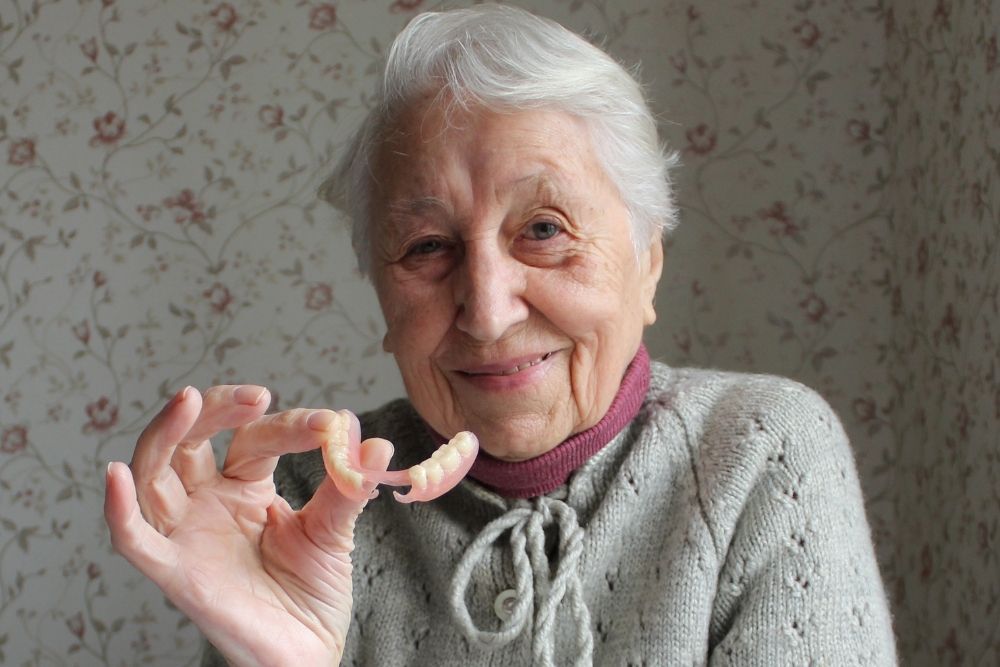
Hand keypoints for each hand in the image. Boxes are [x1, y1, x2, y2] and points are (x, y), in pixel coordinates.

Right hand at [104, 385, 390, 665]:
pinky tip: (114, 476)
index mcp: (243, 487)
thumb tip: (376, 444)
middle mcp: (206, 503)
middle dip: (215, 409)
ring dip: (164, 433)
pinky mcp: (176, 573)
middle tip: (256, 396)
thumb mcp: (334, 532)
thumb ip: (347, 488)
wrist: (308, 654)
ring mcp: (187, 535)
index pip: (252, 438)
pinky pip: (136, 541)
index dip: (287, 426)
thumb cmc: (312, 593)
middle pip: (190, 441)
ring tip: (189, 398)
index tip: (331, 426)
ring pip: (154, 473)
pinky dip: (119, 510)